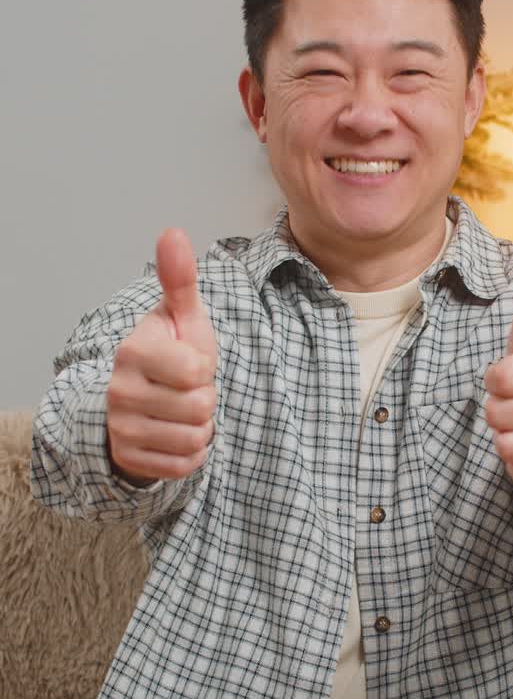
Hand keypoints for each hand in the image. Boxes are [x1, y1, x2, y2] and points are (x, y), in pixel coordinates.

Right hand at [106, 229, 217, 483]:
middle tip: (186, 390)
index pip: (198, 370)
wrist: (140, 400)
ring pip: (195, 439)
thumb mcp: (182, 318)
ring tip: (182, 411)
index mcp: (133, 350)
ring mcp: (121, 428)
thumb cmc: (171, 353)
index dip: (205, 368)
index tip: (190, 363)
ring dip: (200, 428)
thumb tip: (173, 233)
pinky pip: (185, 465)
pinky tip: (176, 434)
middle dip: (205, 399)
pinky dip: (191, 454)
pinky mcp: (129, 459)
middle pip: (201, 407)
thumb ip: (180, 280)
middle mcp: (120, 390)